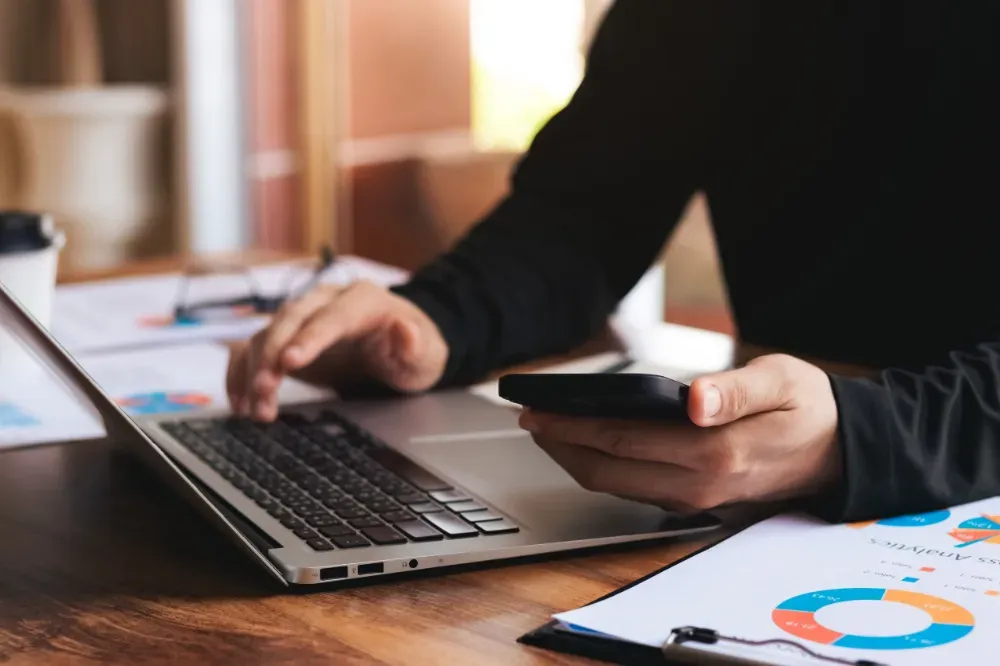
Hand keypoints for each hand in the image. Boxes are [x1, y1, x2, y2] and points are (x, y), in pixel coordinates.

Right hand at [226, 281, 447, 420]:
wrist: (403, 346)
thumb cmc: (416, 350)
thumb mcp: (427, 353)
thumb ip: (416, 344)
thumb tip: (405, 330)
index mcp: (364, 300)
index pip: (332, 317)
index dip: (310, 338)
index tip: (290, 362)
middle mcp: (328, 300)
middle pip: (291, 319)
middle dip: (272, 354)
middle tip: (263, 391)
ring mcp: (305, 317)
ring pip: (268, 334)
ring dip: (256, 370)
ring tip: (256, 409)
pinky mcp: (289, 337)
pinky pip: (257, 348)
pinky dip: (243, 372)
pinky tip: (240, 400)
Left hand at [518, 354, 841, 512]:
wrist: (843, 451)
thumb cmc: (809, 406)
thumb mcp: (781, 380)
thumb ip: (735, 390)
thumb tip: (695, 399)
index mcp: (716, 452)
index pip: (623, 439)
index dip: (573, 424)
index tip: (538, 410)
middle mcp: (700, 485)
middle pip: (608, 470)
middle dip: (562, 444)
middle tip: (530, 419)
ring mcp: (697, 499)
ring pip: (618, 485)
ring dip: (578, 458)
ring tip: (550, 430)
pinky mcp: (697, 501)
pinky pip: (636, 490)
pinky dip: (604, 468)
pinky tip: (591, 446)